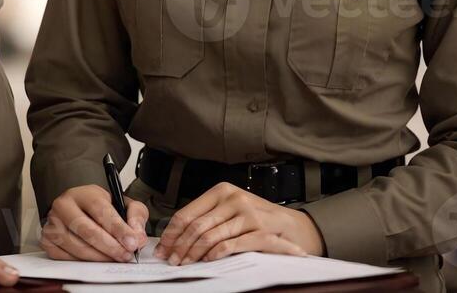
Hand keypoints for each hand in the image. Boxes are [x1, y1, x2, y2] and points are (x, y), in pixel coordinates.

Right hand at [40, 184, 148, 261]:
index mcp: (84, 193)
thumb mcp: (122, 203)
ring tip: (114, 258)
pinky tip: (96, 259)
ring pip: (76, 247)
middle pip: (87, 230)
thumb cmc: (100, 208)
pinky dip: (83, 262)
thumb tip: (138, 236)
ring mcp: (52, 223)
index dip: (118, 229)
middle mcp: (64, 205)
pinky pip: (65, 258)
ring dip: (99, 257)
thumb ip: (135, 215)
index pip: (101, 210)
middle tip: (125, 255)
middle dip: (110, 247)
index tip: (132, 243)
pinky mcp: (47, 240)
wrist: (78, 207)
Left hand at [154, 183, 324, 263]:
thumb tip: (176, 235)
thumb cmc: (259, 218)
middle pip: (195, 226)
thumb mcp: (232, 210)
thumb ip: (209, 217)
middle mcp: (234, 198)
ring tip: (185, 264)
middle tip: (171, 260)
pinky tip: (207, 261)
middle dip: (179, 246)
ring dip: (193, 253)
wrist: (293, 226)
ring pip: (209, 236)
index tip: (163, 247)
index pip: (187, 212)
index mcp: (222, 191)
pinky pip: (229, 245)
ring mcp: (247, 214)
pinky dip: (215, 254)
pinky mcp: (259, 231)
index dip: (172, 232)